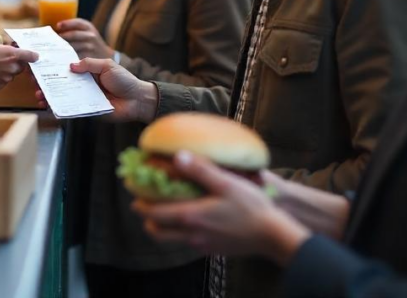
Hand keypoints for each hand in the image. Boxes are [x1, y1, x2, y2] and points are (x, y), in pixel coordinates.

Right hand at [0, 41, 38, 89]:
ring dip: (7, 71)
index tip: (35, 56)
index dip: (33, 56)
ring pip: (12, 75)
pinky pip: (3, 82)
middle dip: (17, 63)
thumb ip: (6, 48)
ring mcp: (6, 78)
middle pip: (21, 67)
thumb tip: (12, 50)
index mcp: (12, 54)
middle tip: (6, 59)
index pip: (31, 56)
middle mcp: (12, 67)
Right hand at [39, 57, 157, 122]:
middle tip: (34, 83)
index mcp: (87, 71)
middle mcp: (83, 84)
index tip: (41, 67)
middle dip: (47, 83)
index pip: (67, 68)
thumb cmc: (125, 80)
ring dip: (50, 96)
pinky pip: (71, 110)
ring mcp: (84, 98)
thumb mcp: (107, 65)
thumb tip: (70, 66)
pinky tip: (49, 107)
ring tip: (39, 96)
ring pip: (63, 97)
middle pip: (61, 83)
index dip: (54, 67)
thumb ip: (89, 64)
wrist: (137, 100)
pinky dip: (60, 108)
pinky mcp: (86, 110)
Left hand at [56, 19, 112, 59]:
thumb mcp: (85, 31)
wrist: (104, 55)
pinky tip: (60, 58)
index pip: (78, 23)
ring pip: (73, 46)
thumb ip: (72, 29)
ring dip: (62, 47)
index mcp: (88, 26)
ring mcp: (90, 47)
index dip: (67, 23)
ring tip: (52, 49)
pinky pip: (75, 56)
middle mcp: (90, 35)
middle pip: (73, 35)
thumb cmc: (89, 42)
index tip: (57, 26)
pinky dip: (67, 56)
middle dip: (61, 37)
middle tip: (50, 40)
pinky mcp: (89, 57)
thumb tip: (53, 30)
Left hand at [132, 152, 309, 264]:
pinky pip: (186, 242)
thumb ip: (200, 170)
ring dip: (162, 226)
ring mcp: (201, 245)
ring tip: (163, 211)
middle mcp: (191, 234)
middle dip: (147, 218)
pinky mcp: (212, 249)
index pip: (155, 213)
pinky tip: (189, 219)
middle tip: (144, 204)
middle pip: (158, 232)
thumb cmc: (251, 207)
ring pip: (171, 239)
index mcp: (191, 216)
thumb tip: (177, 156)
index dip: (141, 204)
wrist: (272, 236)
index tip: (133, 195)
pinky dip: (178, 232)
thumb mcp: (226, 183)